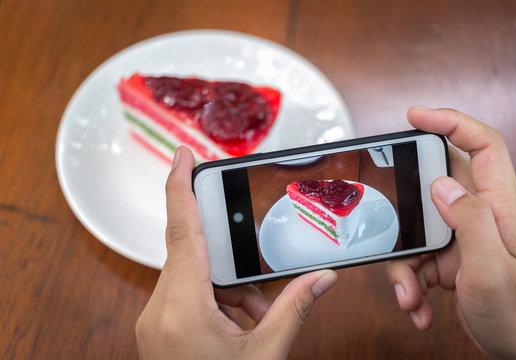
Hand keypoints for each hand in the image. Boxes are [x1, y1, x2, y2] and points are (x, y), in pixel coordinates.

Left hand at [136, 146, 337, 359]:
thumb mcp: (265, 356)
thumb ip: (294, 310)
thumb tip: (323, 279)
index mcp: (182, 309)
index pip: (182, 230)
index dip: (180, 186)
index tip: (183, 154)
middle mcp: (160, 309)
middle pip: (195, 257)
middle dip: (231, 266)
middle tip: (253, 295)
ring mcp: (156, 320)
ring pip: (194, 278)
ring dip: (227, 290)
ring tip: (251, 319)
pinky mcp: (159, 329)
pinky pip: (187, 297)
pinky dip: (216, 302)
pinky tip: (238, 326)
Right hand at [387, 107, 515, 358]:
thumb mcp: (492, 271)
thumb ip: (469, 222)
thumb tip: (441, 185)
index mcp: (499, 208)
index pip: (482, 146)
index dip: (450, 122)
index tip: (415, 116)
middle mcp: (480, 217)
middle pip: (433, 188)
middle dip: (406, 212)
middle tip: (395, 231)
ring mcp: (463, 239)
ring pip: (417, 229)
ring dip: (404, 263)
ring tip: (409, 293)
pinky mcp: (450, 260)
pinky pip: (417, 259)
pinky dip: (409, 282)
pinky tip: (417, 305)